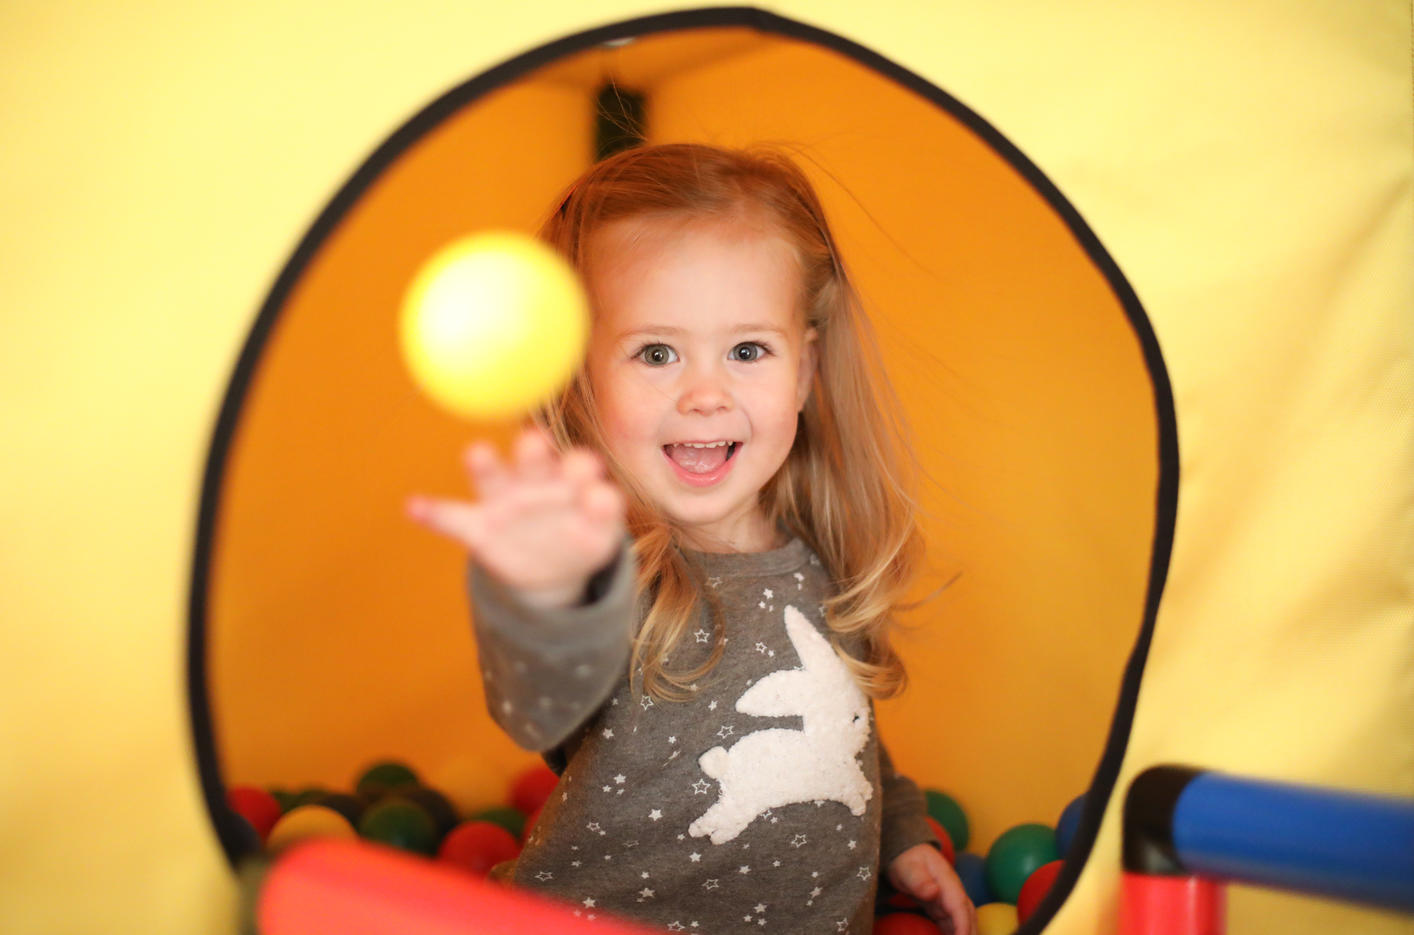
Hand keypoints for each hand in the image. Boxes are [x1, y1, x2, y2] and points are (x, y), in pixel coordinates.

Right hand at [406, 426, 625, 608]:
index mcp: (568, 480)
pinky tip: (414, 506)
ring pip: (492, 478)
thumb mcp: (600, 532)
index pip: (574, 466)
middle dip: (533, 451)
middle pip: (533, 461)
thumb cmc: (581, 537)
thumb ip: (602, 513)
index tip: (587, 467)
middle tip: (535, 440)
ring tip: (477, 453)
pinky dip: (432, 512)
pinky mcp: (477, 527)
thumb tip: (604, 495)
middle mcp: (533, 482)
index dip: (579, 467)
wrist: (552, 570)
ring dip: (484, 465)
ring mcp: (502, 503)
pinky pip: (451, 518)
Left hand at [887, 843, 975, 934]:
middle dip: (969, 933)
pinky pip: (953, 924)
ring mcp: (950, 900)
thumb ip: (918, 880)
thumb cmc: (906, 861)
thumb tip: (933, 892)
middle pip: (967, 915)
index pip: (959, 904)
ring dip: (964, 933)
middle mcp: (953, 891)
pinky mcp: (944, 908)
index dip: (963, 924)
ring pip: (963, 921)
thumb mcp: (908, 868)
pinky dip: (955, 933)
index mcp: (947, 880)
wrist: (907, 853)